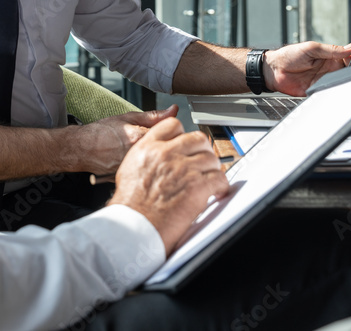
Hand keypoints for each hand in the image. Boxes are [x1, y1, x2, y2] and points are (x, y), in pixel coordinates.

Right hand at [70, 106, 178, 175]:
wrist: (81, 149)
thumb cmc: (101, 133)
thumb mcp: (127, 118)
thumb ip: (153, 116)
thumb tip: (173, 110)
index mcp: (139, 138)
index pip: (171, 137)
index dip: (174, 136)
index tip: (172, 134)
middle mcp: (137, 156)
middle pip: (165, 154)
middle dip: (167, 150)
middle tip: (157, 145)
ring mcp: (133, 170)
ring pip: (156, 166)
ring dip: (157, 162)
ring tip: (146, 156)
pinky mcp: (130, 180)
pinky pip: (146, 175)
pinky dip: (147, 171)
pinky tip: (140, 166)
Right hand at [108, 118, 228, 254]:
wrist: (135, 225)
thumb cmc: (130, 203)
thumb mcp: (129, 167)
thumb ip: (146, 153)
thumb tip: (158, 151)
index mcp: (149, 147)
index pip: (173, 125)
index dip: (183, 134)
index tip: (186, 144)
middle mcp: (167, 154)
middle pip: (197, 138)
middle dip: (202, 150)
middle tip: (202, 161)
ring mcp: (184, 169)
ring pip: (211, 158)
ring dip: (212, 169)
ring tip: (208, 178)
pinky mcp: (198, 187)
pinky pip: (219, 178)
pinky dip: (220, 185)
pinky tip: (215, 191)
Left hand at [265, 41, 350, 95]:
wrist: (272, 70)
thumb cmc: (288, 55)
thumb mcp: (311, 48)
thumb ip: (330, 50)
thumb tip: (349, 47)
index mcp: (328, 57)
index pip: (348, 57)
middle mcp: (328, 69)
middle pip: (349, 71)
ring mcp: (324, 81)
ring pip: (341, 82)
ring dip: (348, 80)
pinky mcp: (317, 91)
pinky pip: (330, 93)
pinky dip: (336, 91)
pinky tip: (340, 88)